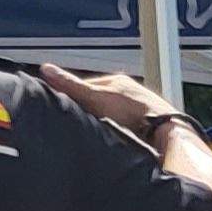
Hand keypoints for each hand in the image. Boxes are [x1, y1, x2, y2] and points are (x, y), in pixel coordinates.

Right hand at [38, 64, 180, 129]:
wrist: (165, 131)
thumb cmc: (132, 111)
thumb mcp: (94, 96)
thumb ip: (71, 85)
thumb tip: (46, 69)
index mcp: (117, 82)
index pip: (86, 87)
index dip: (72, 98)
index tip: (62, 108)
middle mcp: (130, 93)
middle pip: (100, 102)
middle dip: (89, 112)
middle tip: (80, 124)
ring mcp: (139, 109)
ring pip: (113, 116)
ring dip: (104, 124)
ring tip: (97, 134)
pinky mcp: (147, 126)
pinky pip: (125, 129)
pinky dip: (117, 134)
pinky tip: (115, 141)